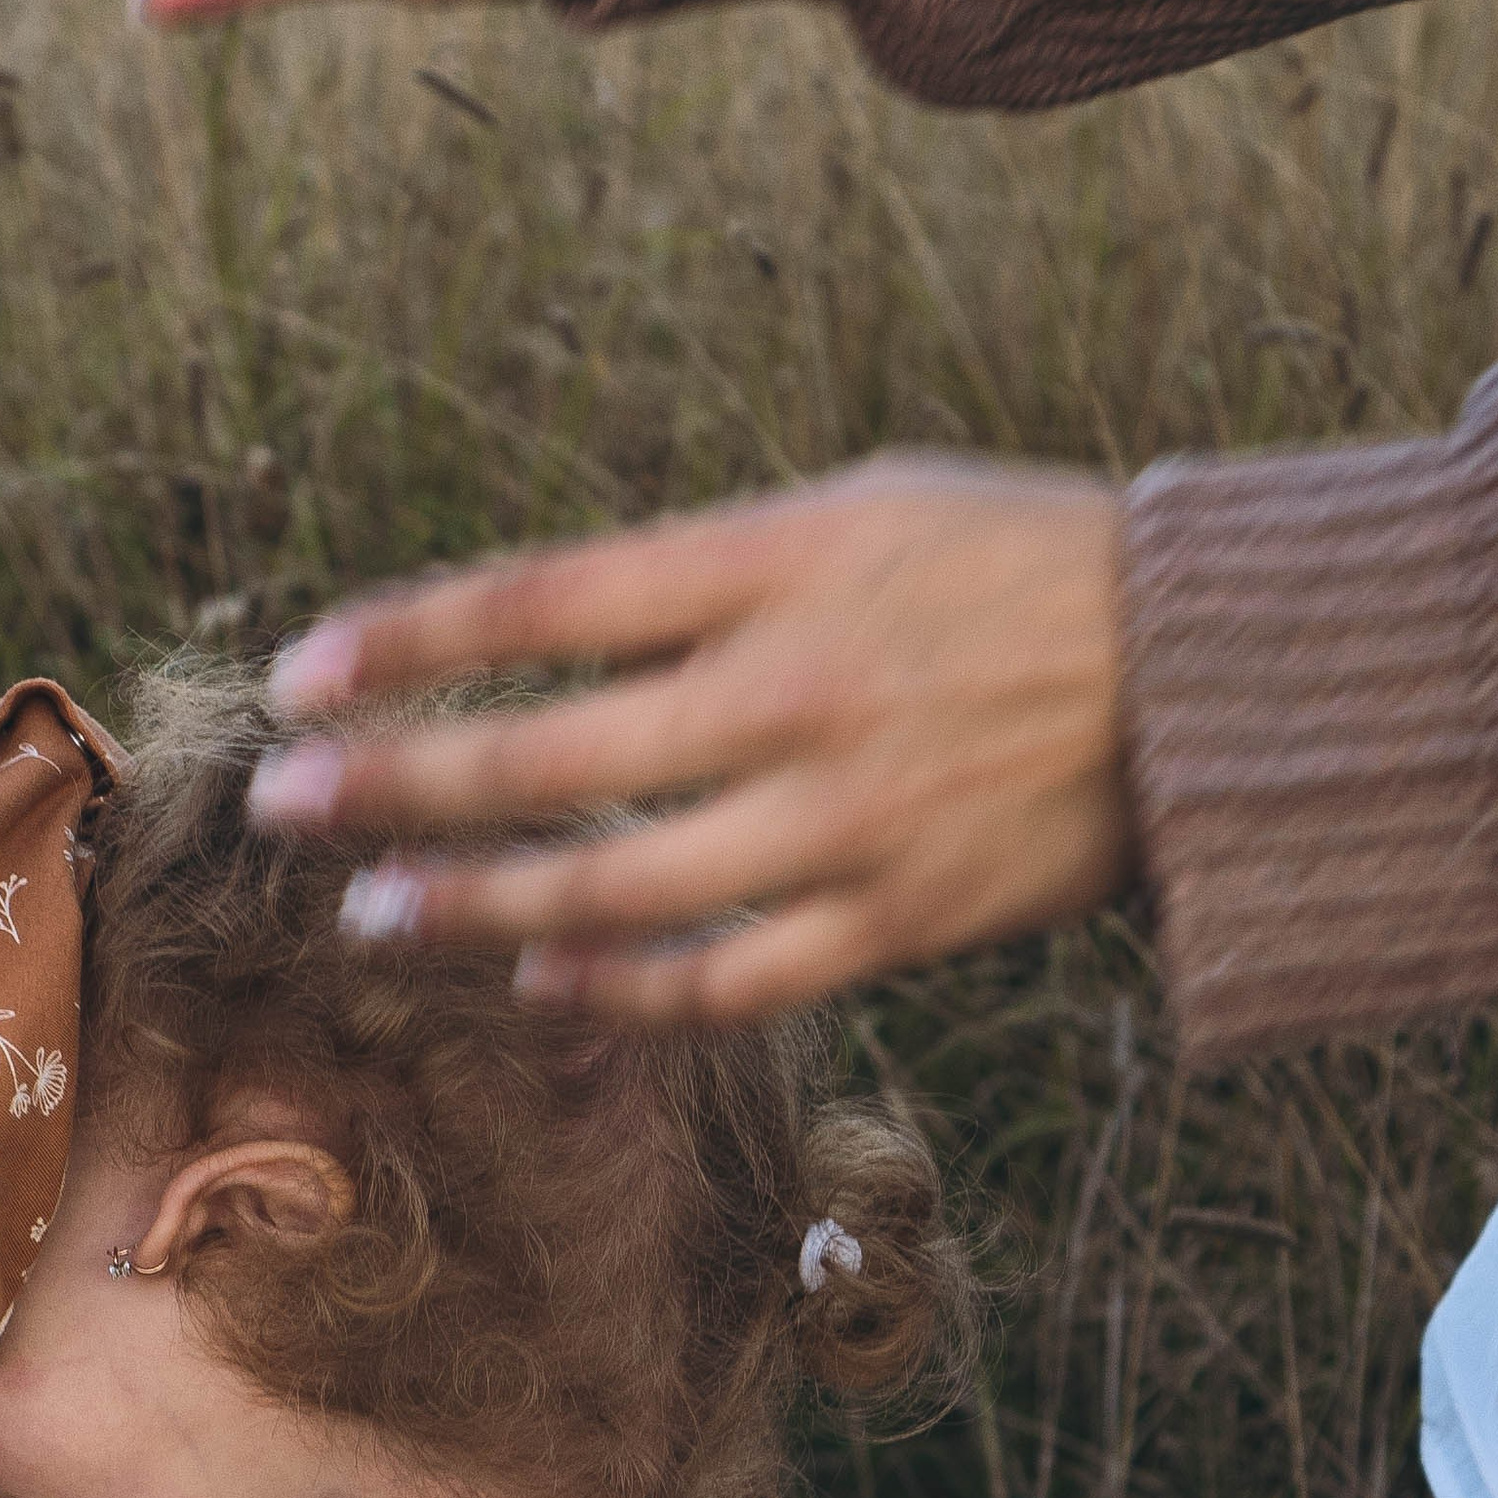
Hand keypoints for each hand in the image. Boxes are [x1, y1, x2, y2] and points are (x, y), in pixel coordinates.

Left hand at [245, 457, 1135, 1023]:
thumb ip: (701, 572)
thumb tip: (532, 642)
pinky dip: (619, 989)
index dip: (404, 642)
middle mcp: (798, 691)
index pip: (541, 600)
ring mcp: (846, 820)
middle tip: (286, 807)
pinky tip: (539, 982)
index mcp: (780, 561)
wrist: (1211, 675)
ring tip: (379, 910)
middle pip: (543, 755)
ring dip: (475, 907)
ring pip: (612, 890)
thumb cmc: (1012, 564)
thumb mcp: (858, 508)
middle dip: (392, 787)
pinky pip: (725, 980)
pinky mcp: (896, 920)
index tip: (301, 676)